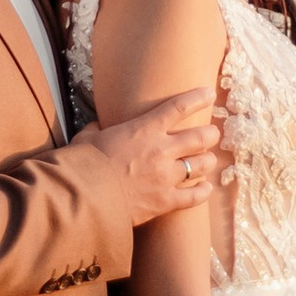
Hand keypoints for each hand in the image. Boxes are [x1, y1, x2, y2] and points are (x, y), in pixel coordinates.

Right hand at [84, 87, 223, 226]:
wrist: (83, 195)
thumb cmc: (83, 164)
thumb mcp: (88, 137)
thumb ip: (99, 129)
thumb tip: (98, 127)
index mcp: (144, 129)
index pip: (179, 107)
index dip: (198, 98)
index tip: (209, 93)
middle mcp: (162, 150)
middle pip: (201, 137)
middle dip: (211, 134)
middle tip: (212, 134)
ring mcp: (166, 176)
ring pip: (202, 165)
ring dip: (207, 161)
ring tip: (208, 161)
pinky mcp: (165, 201)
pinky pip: (195, 196)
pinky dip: (202, 191)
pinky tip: (205, 188)